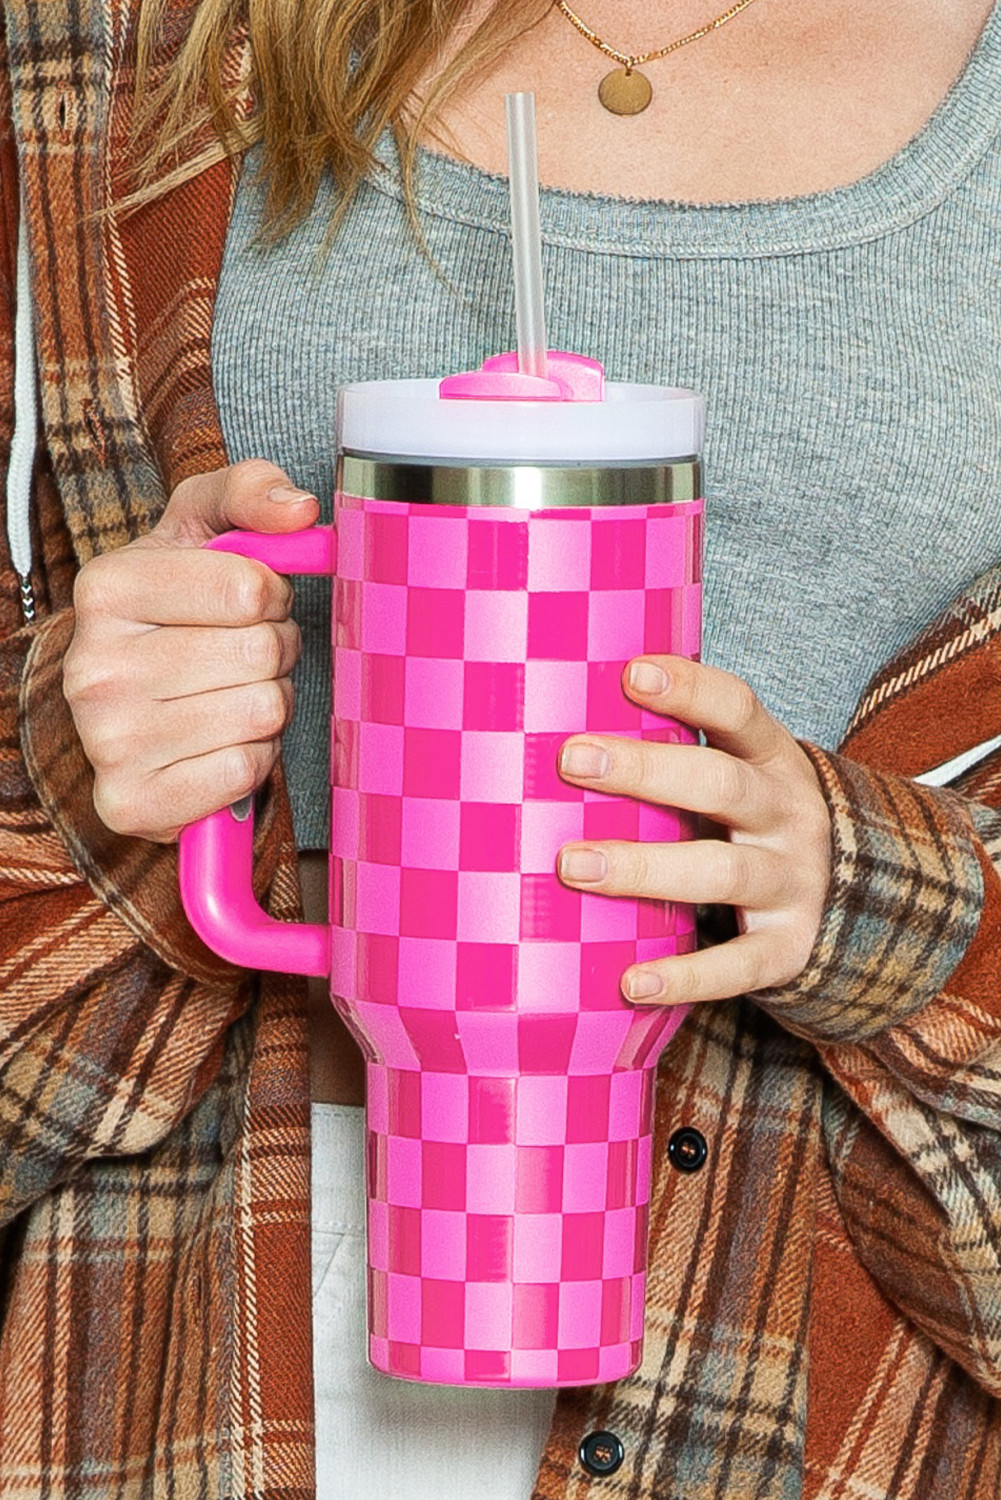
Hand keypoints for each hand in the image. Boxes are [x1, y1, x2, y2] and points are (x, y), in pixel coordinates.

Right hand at [63, 460, 317, 842]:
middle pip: (262, 654)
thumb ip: (249, 493)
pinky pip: (247, 771)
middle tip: (242, 657)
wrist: (130, 710)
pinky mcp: (131, 802)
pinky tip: (219, 744)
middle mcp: (92, 666)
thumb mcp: (202, 531)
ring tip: (230, 696)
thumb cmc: (176, 614)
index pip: (251, 589)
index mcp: (106, 588)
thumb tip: (300, 510)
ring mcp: (106, 741)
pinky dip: (252, 760)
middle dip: (273, 653)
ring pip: (263, 713)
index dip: (272, 596)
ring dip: (267, 706)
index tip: (249, 604)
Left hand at [556, 655, 831, 1005]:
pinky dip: (686, 977)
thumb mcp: (740, 773)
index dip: (688, 689)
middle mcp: (788, 814)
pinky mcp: (789, 948)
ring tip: (572, 866)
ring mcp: (793, 882)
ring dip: (644, 867)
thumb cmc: (754, 823)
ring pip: (721, 872)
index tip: (630, 674)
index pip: (738, 709)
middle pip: (720, 783)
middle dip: (646, 770)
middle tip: (573, 760)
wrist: (864, 901)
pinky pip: (738, 965)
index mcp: (772, 759)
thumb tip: (561, 716)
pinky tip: (631, 981)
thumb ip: (676, 752)